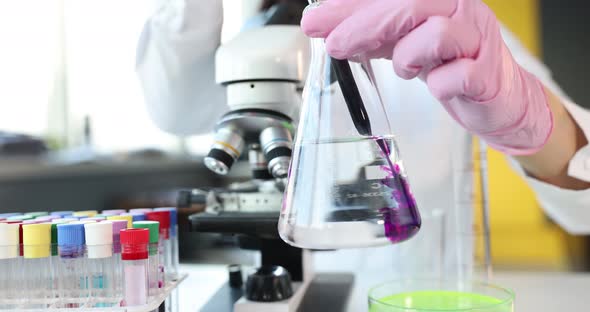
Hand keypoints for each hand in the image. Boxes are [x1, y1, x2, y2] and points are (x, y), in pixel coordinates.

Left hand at [301, 0, 552, 155]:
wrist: (499, 99)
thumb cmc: (452, 65)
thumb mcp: (407, 44)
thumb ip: (375, 35)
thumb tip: (331, 29)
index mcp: (439, 0)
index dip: (350, 6)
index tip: (315, 21)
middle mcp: (460, 11)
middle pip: (410, 5)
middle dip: (363, 25)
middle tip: (334, 44)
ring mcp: (478, 41)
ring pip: (436, 34)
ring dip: (407, 56)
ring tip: (406, 69)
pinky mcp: (487, 76)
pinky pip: (458, 75)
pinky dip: (439, 84)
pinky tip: (437, 87)